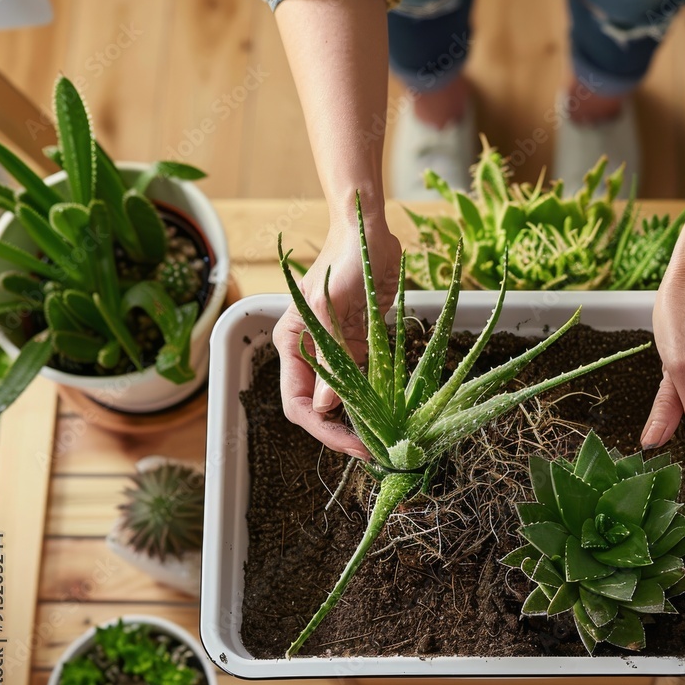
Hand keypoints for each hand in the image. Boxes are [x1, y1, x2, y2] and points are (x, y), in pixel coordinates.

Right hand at [272, 213, 401, 457]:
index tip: (353, 445)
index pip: (297, 404)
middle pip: (318, 409)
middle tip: (373, 452)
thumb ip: (331, 356)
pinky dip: (375, 401)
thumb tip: (327, 406)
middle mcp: (310, 354)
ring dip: (361, 421)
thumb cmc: (345, 260)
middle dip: (341, 432)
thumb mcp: (332, 307)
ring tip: (384, 442)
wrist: (368, 232)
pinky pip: (364, 382)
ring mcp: (336, 352)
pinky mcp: (360, 346)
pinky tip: (392, 416)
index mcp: (291, 345)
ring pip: (343, 401)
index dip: (323, 429)